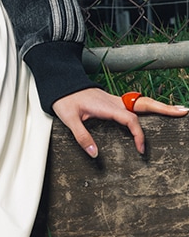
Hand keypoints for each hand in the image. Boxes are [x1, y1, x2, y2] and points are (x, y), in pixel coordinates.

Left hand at [52, 87, 187, 157]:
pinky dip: (149, 106)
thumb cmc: (64, 98)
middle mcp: (114, 101)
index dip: (138, 135)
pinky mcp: (113, 101)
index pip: (130, 120)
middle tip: (183, 112)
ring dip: (159, 106)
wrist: (60, 82)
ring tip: (178, 111)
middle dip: (164, 108)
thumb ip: (81, 136)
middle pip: (144, 104)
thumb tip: (95, 154)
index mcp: (106, 106)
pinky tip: (156, 110)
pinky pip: (135, 103)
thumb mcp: (68, 118)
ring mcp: (115, 100)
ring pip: (141, 102)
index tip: (141, 150)